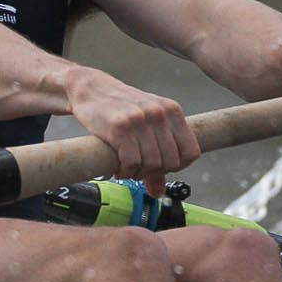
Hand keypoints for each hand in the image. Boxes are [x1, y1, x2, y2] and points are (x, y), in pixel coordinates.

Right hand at [64, 68, 197, 193]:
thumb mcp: (145, 125)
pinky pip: (131, 162)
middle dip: (154, 172)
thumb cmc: (119, 108)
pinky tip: (117, 167)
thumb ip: (157, 155)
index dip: (177, 167)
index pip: (191, 152)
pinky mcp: (120, 127)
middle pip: (170, 162)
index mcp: (172, 111)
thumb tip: (158, 192)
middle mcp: (159, 114)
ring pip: (151, 164)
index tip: (161, 168)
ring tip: (126, 168)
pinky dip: (124, 171)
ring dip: (137, 173)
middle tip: (138, 170)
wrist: (90, 89)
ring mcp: (140, 120)